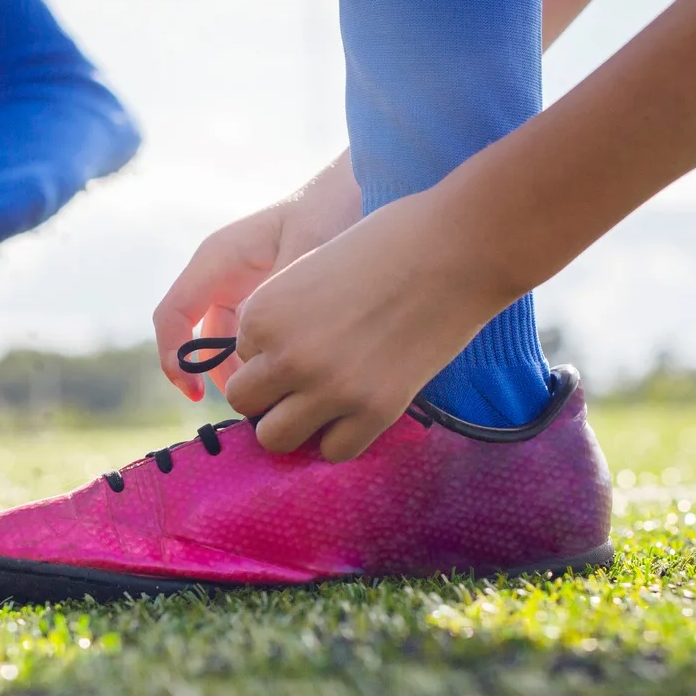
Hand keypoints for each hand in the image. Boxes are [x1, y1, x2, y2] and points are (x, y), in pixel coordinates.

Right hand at [152, 153, 361, 398]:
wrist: (363, 192)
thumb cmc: (332, 210)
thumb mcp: (308, 249)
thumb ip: (280, 294)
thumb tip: (254, 346)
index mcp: (218, 257)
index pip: (173, 314)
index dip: (172, 357)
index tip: (193, 392)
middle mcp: (222, 274)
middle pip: (197, 338)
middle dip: (216, 376)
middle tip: (253, 408)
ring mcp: (242, 288)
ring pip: (224, 346)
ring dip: (243, 374)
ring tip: (277, 399)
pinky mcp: (266, 302)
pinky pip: (251, 341)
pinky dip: (263, 364)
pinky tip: (291, 382)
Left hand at [223, 191, 516, 461]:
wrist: (455, 249)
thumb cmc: (388, 244)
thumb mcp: (311, 270)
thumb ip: (285, 316)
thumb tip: (275, 362)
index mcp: (263, 313)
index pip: (240, 356)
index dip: (271, 350)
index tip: (307, 336)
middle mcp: (286, 356)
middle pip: (246, 403)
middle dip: (272, 394)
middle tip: (307, 379)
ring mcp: (329, 389)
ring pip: (275, 439)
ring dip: (296, 424)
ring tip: (327, 402)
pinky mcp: (374, 412)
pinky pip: (334, 451)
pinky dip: (343, 436)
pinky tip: (361, 409)